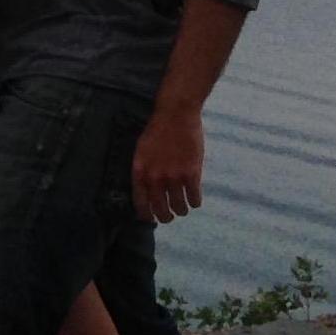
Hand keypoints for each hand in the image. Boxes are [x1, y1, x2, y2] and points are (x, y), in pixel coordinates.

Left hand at [133, 103, 205, 223]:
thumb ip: (144, 171)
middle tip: (170, 217)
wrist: (175, 114)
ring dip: (182, 210)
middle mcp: (155, 177)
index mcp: (140, 171)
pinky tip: (195, 199)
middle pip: (161, 210)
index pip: (141, 202)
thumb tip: (148, 190)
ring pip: (180, 207)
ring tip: (183, 208)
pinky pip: (195, 199)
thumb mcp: (142, 151)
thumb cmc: (157, 131)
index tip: (151, 219)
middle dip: (166, 217)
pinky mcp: (192, 174)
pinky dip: (196, 202)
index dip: (146, 215)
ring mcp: (174, 177)